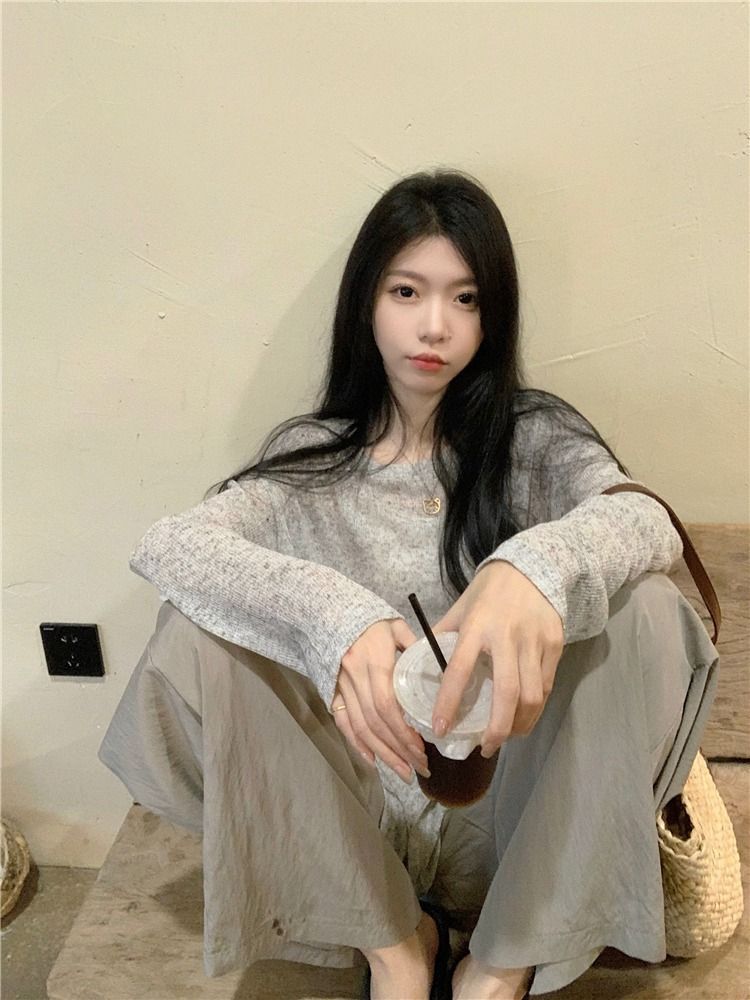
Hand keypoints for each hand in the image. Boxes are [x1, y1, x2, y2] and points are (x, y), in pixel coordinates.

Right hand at [331, 619, 429, 782]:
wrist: (332, 615)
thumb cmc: (372, 622)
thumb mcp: (396, 628)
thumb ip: (415, 650)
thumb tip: (441, 674)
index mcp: (373, 662)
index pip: (387, 705)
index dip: (403, 731)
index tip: (422, 749)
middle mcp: (355, 678)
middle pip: (376, 723)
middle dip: (399, 750)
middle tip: (420, 769)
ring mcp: (341, 687)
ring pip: (361, 728)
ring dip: (382, 754)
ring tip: (403, 772)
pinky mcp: (333, 693)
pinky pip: (343, 723)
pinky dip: (357, 744)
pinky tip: (373, 761)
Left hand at [431, 561, 563, 756]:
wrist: (532, 567)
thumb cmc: (489, 590)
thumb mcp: (460, 607)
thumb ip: (443, 636)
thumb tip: (419, 665)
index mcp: (476, 626)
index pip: (459, 670)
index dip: (449, 702)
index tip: (440, 729)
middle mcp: (507, 636)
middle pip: (506, 693)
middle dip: (496, 729)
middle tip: (485, 749)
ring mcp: (535, 641)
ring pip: (532, 696)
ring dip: (519, 724)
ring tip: (504, 737)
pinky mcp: (555, 645)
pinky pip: (546, 686)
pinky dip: (535, 709)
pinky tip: (523, 718)